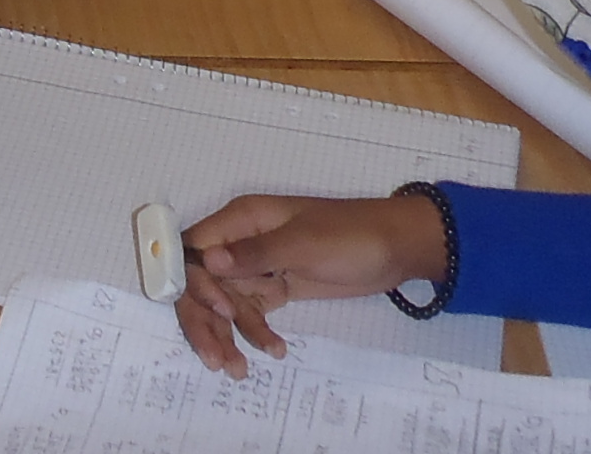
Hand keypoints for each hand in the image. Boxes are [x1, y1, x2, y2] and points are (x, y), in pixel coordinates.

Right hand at [175, 193, 447, 376]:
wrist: (395, 248)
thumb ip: (254, 254)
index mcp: (241, 220)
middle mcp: (241, 243)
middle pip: (205, 284)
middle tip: (215, 360)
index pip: (195, 251)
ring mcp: (258, 267)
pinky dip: (257, 333)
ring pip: (225, 305)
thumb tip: (206, 261)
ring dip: (229, 336)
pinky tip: (275, 350)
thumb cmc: (349, 236)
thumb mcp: (302, 244)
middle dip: (205, 322)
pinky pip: (252, 313)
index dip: (195, 283)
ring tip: (238, 371)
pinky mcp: (276, 288)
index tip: (216, 313)